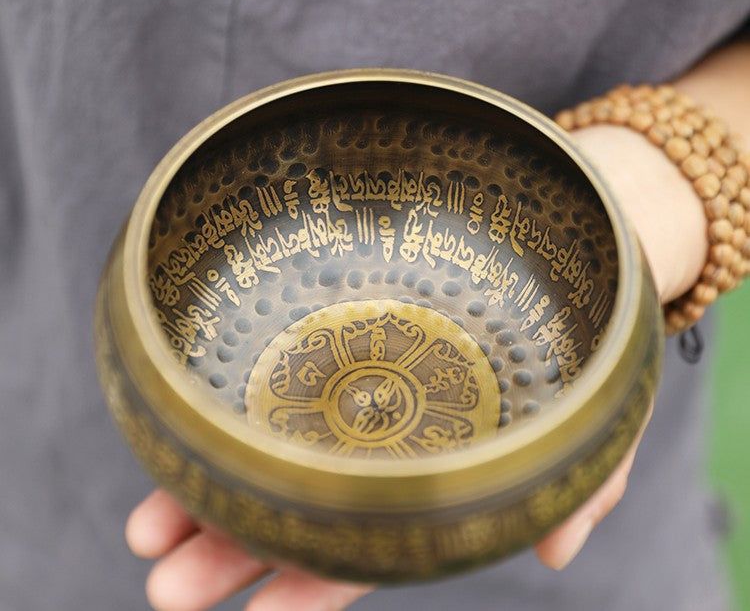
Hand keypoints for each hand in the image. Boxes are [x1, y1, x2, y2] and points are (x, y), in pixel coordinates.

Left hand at [125, 127, 703, 610]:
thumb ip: (588, 477)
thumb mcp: (598, 404)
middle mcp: (381, 428)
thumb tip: (556, 552)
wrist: (564, 236)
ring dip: (203, 484)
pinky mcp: (336, 314)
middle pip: (299, 502)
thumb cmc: (582, 325)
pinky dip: (222, 395)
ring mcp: (353, 371)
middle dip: (231, 545)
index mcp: (434, 465)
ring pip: (267, 439)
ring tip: (144, 526)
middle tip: (166, 582)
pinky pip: (271, 360)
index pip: (372, 545)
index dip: (315, 587)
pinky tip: (172, 422)